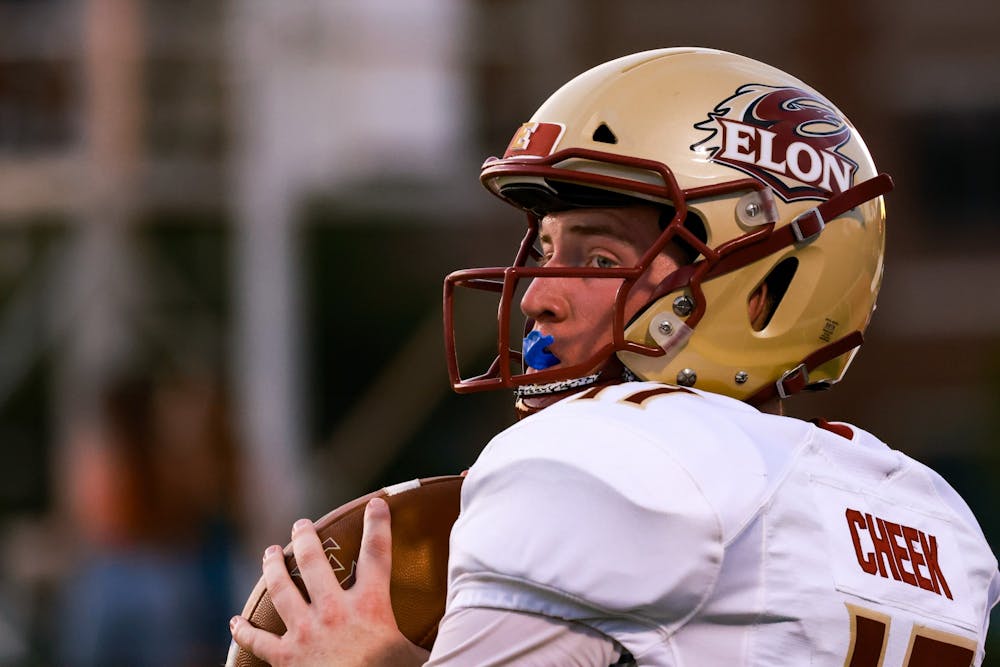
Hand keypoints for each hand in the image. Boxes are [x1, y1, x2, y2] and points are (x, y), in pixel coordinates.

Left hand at [230, 498, 429, 665]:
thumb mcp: (419, 654)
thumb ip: (431, 634)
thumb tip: (462, 621)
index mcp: (370, 606)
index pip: (378, 555)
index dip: (379, 525)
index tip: (377, 503)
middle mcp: (334, 611)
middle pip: (315, 562)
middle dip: (306, 538)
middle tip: (301, 524)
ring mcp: (305, 632)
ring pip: (282, 589)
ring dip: (273, 567)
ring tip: (270, 551)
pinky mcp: (286, 657)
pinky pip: (258, 641)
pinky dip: (244, 631)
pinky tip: (235, 621)